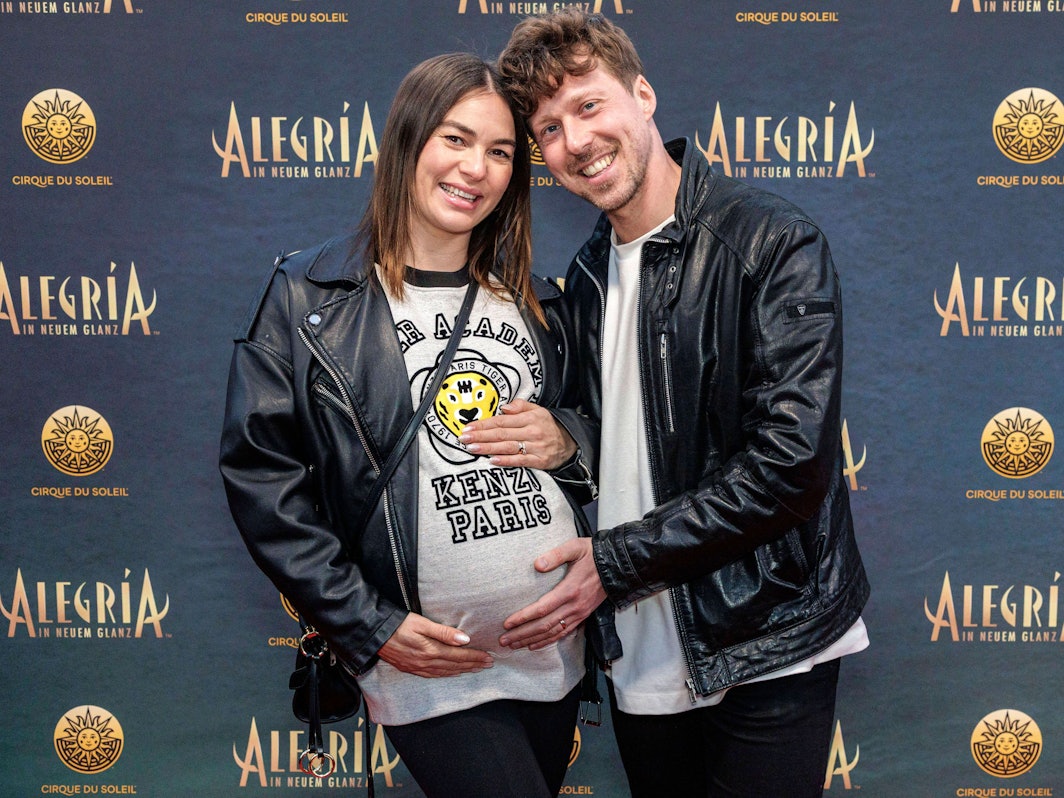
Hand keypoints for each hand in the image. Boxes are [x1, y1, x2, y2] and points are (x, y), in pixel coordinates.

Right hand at [377, 613, 492, 677]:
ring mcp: (419, 668)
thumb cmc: (399, 624)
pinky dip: (447, 675)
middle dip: (473, 665)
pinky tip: (453, 673)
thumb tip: (465, 639)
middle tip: (488, 664)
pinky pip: (434, 675)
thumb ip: (444, 632)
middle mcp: (426, 663)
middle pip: (455, 666)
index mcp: (431, 651)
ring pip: (446, 672)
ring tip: (476, 669)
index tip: (488, 657)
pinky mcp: (412, 669)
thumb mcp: (422, 623)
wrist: (375, 634)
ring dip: (463, 671)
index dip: (475, 657)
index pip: (459, 656)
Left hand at [459, 399, 575, 469]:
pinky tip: (492, 461)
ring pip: (508, 447)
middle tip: (464, 438)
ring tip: (472, 448)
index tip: (468, 427)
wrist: (571, 443)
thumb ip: (520, 406)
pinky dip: (506, 461)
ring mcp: (536, 447)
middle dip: (481, 436)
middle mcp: (532, 431)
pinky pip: (520, 461)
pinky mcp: (540, 461)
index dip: (484, 424)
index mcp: (530, 417)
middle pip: (502, 433)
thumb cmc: (548, 426)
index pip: (502, 420)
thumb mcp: (538, 410)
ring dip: (488, 448)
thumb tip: (504, 407)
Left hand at [498, 538, 606, 650]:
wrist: (617, 564)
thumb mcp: (574, 547)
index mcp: (570, 590)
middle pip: (544, 626)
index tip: (507, 623)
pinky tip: (534, 645)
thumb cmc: (592, 553)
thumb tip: (537, 564)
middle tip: (503, 640)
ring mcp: (579, 613)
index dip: (523, 618)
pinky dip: (547, 641)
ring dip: (531, 640)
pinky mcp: (582, 616)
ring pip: (552, 633)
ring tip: (513, 645)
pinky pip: (563, 633)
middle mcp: (574, 606)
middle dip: (522, 634)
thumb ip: (555, 555)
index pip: (542, 608)